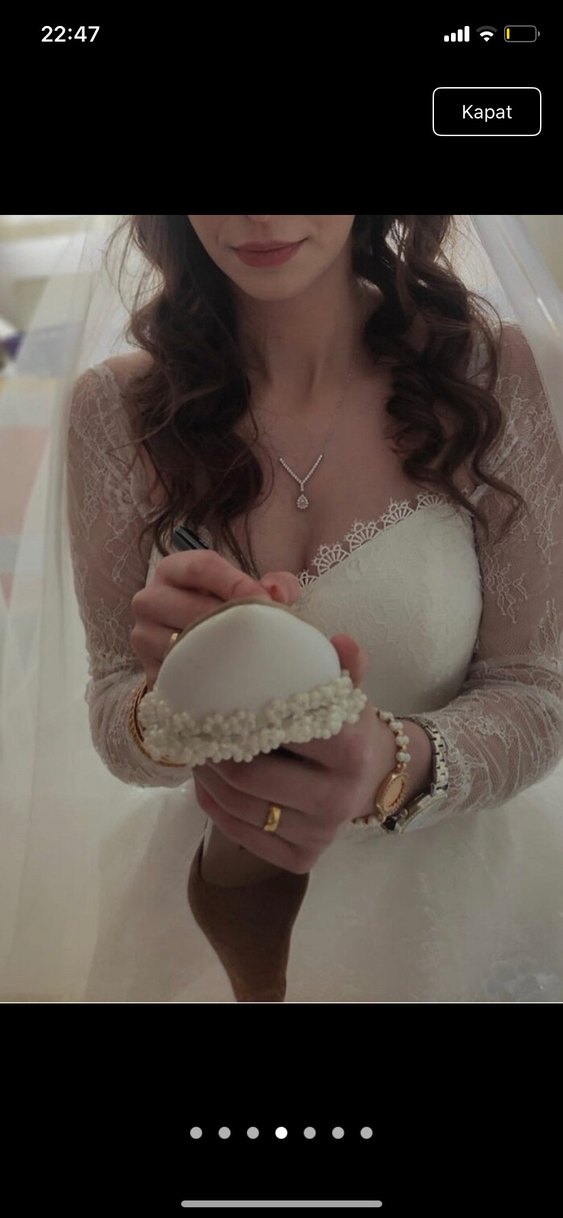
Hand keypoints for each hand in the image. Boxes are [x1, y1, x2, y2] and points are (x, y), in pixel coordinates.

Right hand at [131, 549, 299, 689]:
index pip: (202, 567)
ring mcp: (143, 636)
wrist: (194, 641)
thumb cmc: (224, 607)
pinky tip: (230, 676)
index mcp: (172, 569)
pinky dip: (208, 676)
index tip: (266, 601)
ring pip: (184, 644)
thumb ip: (275, 585)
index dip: (236, 583)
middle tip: (261, 634)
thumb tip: (280, 595)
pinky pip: (181, 675)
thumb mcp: (247, 588)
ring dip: (220, 652)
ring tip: (247, 655)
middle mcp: (149, 599)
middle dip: (232, 621)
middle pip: (192, 607)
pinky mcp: (149, 670)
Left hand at [193, 635, 394, 873]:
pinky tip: (206, 784)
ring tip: (194, 752)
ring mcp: (319, 833)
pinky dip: (214, 807)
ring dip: (206, 778)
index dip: (239, 717)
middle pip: (250, 775)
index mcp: (351, 751)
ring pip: (239, 806)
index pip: (283, 732)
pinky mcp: (301, 858)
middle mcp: (337, 798)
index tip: (212, 701)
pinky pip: (241, 834)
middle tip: (192, 730)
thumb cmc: (349, 730)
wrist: (376, 780)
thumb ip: (344, 668)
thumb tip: (341, 641)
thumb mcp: (350, 697)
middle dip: (211, 752)